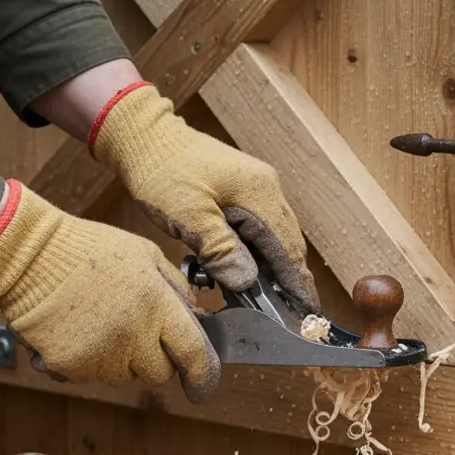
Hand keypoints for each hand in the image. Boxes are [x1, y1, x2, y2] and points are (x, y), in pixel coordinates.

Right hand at [0, 179, 219, 401]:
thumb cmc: (88, 250)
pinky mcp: (69, 367)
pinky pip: (91, 377)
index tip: (203, 386)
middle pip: (160, 373)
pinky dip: (89, 362)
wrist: (27, 255)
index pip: (195, 355)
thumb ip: (176, 288)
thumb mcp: (145, 254)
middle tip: (136, 331)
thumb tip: (196, 317)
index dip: (204, 377)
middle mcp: (132, 335)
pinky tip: (79, 331)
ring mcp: (100, 355)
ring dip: (122, 361)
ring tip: (101, 323)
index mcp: (157, 305)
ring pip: (126, 377)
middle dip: (156, 358)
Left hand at [88, 82, 320, 312]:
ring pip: (276, 239)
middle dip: (290, 282)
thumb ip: (220, 249)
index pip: (288, 250)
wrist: (146, 136)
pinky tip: (249, 273)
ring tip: (271, 303)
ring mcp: (259, 189)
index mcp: (260, 195)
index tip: (308, 315)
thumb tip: (247, 282)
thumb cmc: (162, 172)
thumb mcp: (187, 215)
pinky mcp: (245, 192)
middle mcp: (268, 190)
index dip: (298, 285)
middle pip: (289, 246)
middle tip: (291, 318)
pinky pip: (261, 230)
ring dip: (274, 270)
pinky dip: (259, 255)